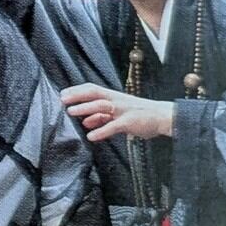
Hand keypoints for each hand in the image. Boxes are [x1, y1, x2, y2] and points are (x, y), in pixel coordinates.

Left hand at [61, 84, 176, 142]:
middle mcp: (117, 100)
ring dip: (85, 109)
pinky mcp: (130, 122)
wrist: (163, 117)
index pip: (93, 89)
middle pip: (94, 94)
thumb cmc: (140, 115)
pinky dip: (102, 131)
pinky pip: (114, 126)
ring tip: (70, 112)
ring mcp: (124, 110)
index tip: (63, 93)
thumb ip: (102, 118)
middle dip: (77, 95)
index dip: (77, 90)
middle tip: (62, 99)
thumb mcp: (119, 114)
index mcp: (114, 97)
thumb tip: (85, 122)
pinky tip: (91, 136)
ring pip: (102, 106)